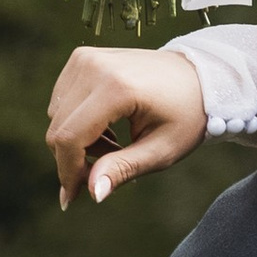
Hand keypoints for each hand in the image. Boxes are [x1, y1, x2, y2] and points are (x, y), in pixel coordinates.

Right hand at [48, 45, 206, 206]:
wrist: (200, 75)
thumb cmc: (186, 114)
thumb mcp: (162, 150)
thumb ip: (124, 169)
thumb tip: (93, 192)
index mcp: (117, 88)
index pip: (70, 137)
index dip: (67, 172)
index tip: (71, 199)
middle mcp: (94, 67)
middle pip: (59, 128)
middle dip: (74, 159)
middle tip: (105, 173)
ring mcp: (86, 58)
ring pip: (57, 116)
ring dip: (78, 140)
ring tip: (115, 146)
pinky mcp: (83, 57)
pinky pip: (62, 100)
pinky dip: (78, 121)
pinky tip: (106, 127)